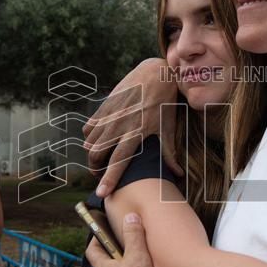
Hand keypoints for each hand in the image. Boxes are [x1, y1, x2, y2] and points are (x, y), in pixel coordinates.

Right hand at [83, 58, 181, 196]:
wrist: (156, 73)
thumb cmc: (165, 103)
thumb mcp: (168, 128)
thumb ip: (170, 153)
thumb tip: (178, 175)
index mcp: (136, 132)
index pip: (119, 161)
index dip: (109, 179)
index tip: (101, 193)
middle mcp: (119, 124)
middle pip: (96, 153)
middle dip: (94, 168)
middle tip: (99, 173)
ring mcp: (109, 114)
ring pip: (89, 141)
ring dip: (91, 153)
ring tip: (99, 158)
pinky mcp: (104, 106)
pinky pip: (88, 127)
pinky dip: (89, 137)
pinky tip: (97, 140)